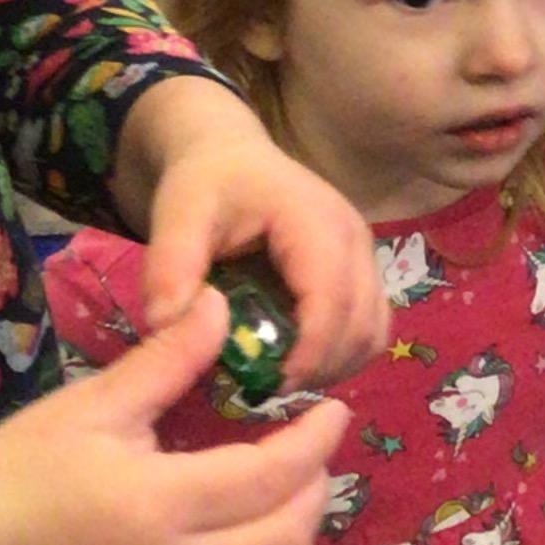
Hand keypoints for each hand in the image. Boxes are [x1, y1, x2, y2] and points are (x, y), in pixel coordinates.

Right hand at [0, 291, 345, 544]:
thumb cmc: (23, 467)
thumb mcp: (92, 403)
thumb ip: (168, 360)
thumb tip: (222, 305)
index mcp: (155, 504)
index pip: (269, 476)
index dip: (315, 441)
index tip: (333, 410)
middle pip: (285, 537)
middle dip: (315, 487)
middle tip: (310, 450)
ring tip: (295, 501)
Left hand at [115, 78, 385, 386]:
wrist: (231, 156)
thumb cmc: (206, 185)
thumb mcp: (175, 217)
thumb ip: (169, 269)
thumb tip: (168, 327)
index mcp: (315, 221)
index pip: (331, 298)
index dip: (309, 351)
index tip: (270, 385)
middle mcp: (354, 239)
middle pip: (363, 322)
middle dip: (320, 367)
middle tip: (267, 388)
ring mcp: (366, 256)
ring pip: (375, 331)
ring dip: (336, 365)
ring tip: (283, 376)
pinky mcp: (364, 272)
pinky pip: (372, 327)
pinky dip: (344, 354)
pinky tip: (301, 359)